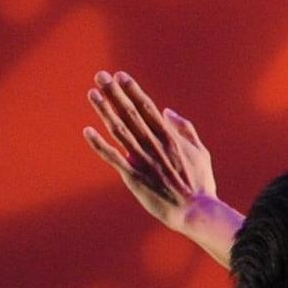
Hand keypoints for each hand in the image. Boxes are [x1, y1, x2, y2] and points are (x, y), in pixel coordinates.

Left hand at [81, 69, 224, 235]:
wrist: (195, 211)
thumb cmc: (200, 183)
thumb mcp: (201, 152)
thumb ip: (185, 129)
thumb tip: (167, 111)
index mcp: (170, 137)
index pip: (147, 107)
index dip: (132, 90)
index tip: (120, 76)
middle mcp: (154, 144)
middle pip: (130, 113)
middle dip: (115, 93)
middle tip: (100, 76)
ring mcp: (142, 160)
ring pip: (119, 130)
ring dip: (104, 111)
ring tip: (92, 94)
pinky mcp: (133, 177)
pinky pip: (113, 157)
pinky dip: (99, 144)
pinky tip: (87, 131)